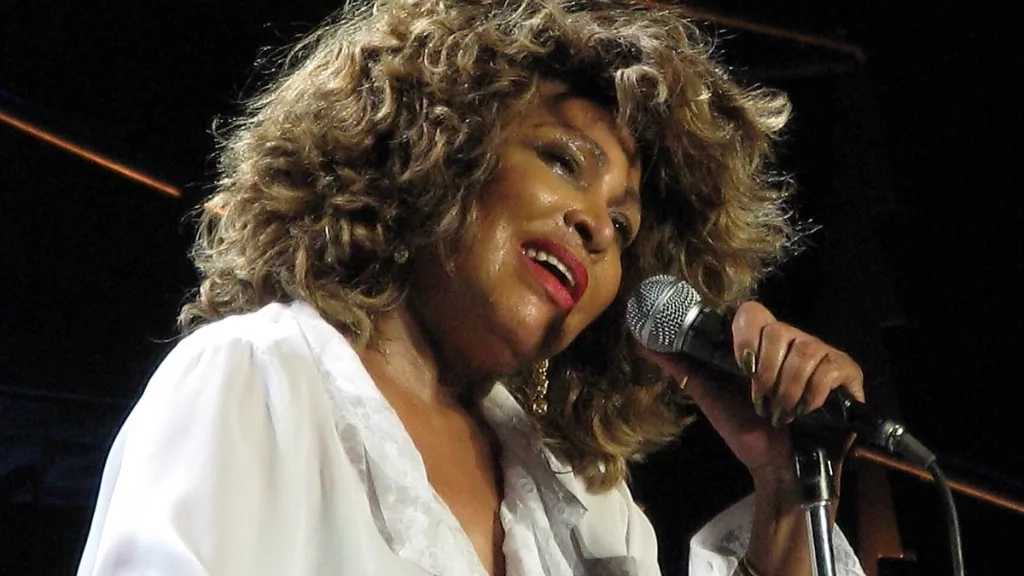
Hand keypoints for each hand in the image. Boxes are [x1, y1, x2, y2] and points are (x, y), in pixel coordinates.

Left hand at [637, 301, 864, 481]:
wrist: (777, 469)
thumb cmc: (748, 431)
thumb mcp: (710, 396)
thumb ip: (682, 367)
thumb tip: (644, 343)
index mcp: (763, 342)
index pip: (754, 312)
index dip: (745, 334)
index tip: (740, 364)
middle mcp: (795, 342)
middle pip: (780, 330)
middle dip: (765, 372)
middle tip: (760, 399)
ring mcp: (823, 357)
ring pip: (805, 350)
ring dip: (786, 389)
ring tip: (780, 411)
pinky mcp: (847, 377)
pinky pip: (830, 368)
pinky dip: (812, 393)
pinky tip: (804, 412)